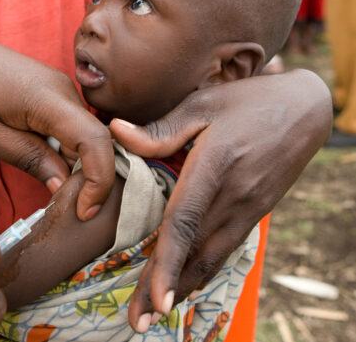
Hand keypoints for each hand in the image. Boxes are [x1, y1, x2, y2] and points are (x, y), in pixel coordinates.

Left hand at [0, 0, 114, 219]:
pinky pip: (74, 129)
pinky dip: (68, 152)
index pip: (96, 141)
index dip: (99, 180)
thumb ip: (31, 159)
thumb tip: (63, 186)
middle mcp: (66, 92)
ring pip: (87, 137)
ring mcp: (64, 91)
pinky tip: (46, 163)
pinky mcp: (57, 95)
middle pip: (97, 142)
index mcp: (50, 99)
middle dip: (89, 179)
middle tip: (67, 208)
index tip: (84, 211)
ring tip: (51, 186)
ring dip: (77, 166)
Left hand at [109, 70, 331, 330]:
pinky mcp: (256, 210)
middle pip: (193, 251)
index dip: (169, 262)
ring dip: (182, 287)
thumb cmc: (247, 100)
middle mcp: (234, 195)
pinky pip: (225, 247)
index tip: (157, 299)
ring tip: (155, 313)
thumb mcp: (202, 103)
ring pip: (211, 257)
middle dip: (164, 289)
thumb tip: (115, 132)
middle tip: (139, 323)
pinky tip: (185, 285)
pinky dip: (203, 270)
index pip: (186, 221)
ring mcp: (249, 207)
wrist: (306, 109)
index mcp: (216, 165)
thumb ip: (159, 129)